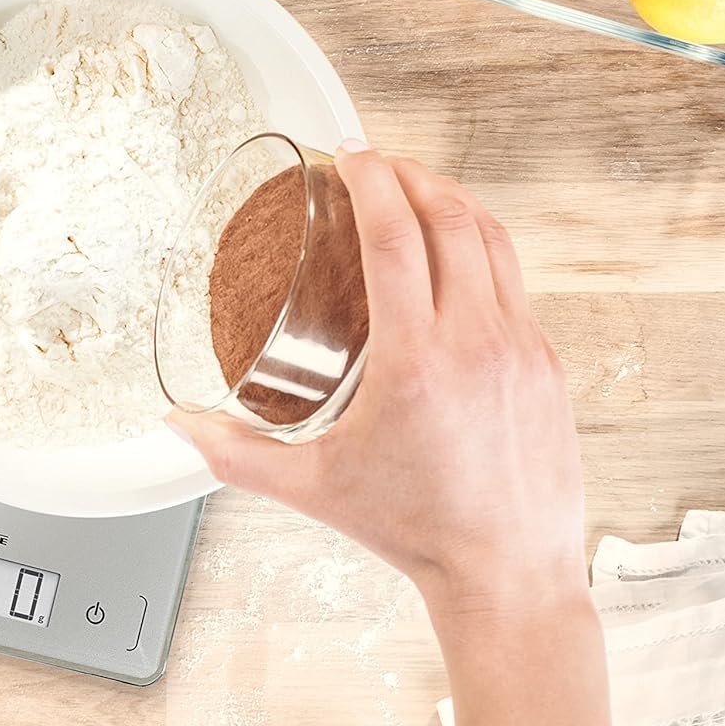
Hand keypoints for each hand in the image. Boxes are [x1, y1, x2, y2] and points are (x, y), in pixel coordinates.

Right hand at [168, 143, 585, 615]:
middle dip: (410, 174)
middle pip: (450, 217)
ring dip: (452, 200)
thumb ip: (236, 454)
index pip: (397, 234)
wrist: (506, 570)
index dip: (372, 179)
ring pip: (494, 238)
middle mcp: (476, 342)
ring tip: (416, 192)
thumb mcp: (312, 488)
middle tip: (376, 164)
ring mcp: (520, 348)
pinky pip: (516, 279)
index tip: (350, 155)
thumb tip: (179, 426)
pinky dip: (482, 246)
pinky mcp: (545, 363)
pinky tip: (456, 256)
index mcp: (416, 361)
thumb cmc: (416, 530)